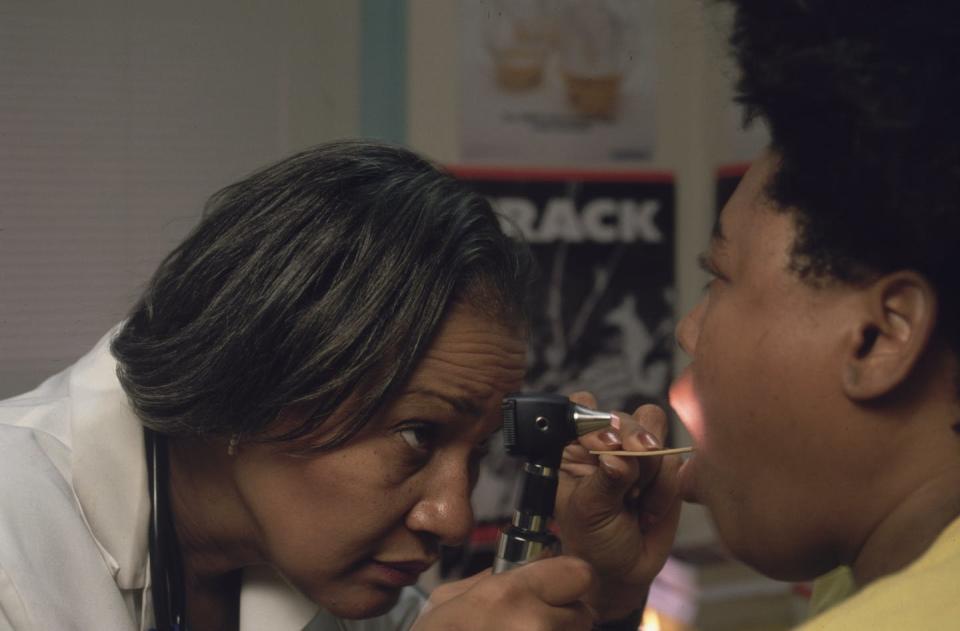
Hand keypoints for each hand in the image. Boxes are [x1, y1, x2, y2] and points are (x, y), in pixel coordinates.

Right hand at [412, 556, 596, 630]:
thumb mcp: (446, 601)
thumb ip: (491, 578)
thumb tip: (525, 566)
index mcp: (509, 596)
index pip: (580, 574)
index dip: (567, 580)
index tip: (557, 588)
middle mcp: (535, 626)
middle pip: (584, 614)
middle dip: (564, 617)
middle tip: (534, 623)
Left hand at [554, 391, 681, 621]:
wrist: (623, 570)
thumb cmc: (592, 539)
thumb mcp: (588, 510)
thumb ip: (604, 481)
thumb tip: (618, 458)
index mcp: (571, 446)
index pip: (579, 410)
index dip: (595, 421)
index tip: (605, 444)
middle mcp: (603, 441)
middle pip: (623, 415)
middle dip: (631, 442)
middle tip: (633, 471)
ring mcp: (634, 451)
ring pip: (653, 429)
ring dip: (649, 466)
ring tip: (635, 500)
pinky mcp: (663, 467)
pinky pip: (675, 459)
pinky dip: (665, 486)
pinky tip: (648, 510)